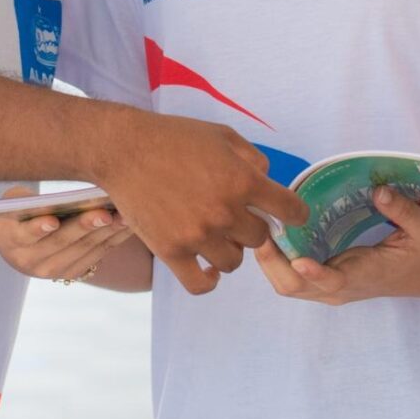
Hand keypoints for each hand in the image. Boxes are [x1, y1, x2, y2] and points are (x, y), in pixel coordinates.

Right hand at [0, 188, 139, 282]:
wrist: (22, 240)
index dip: (38, 228)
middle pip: (61, 242)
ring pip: (84, 250)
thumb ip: (27, 200)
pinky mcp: (73, 272)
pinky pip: (97, 254)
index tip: (52, 220)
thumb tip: (59, 199)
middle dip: (84, 227)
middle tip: (103, 213)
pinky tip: (127, 222)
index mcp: (10, 240)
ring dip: (106, 233)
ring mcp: (53, 270)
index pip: (25, 235)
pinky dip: (114, 238)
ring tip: (123, 215)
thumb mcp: (13, 202)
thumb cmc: (19, 210)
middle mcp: (30, 261)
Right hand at [87, 113, 309, 295]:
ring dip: (229, 249)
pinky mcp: (171, 251)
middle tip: (235, 216)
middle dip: (251, 227)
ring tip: (215, 234)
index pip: (290, 211)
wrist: (124, 149)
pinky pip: (200, 283)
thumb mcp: (223, 135)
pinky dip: (209, 280)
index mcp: (242, 181)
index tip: (290, 215)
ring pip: (233, 262)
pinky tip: (209, 268)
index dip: (295, 214)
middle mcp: (224, 212)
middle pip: (259, 238)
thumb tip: (267, 182)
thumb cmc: (174, 137)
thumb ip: (253, 159)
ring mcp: (198, 235)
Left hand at [254, 186, 419, 305]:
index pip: (335, 281)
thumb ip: (402, 210)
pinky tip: (272, 233)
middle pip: (295, 287)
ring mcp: (332, 288)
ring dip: (270, 261)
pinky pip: (292, 278)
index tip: (298, 258)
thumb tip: (378, 190)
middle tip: (262, 226)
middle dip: (273, 261)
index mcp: (367, 275)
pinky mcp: (327, 283)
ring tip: (261, 226)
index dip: (314, 273)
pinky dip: (277, 261)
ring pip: (288, 285)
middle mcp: (343, 288)